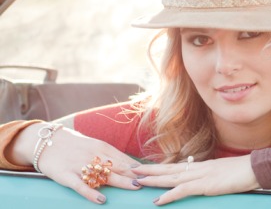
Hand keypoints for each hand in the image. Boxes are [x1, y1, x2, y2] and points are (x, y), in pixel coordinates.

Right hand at [12, 123, 141, 203]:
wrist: (47, 142)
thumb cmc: (75, 145)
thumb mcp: (95, 146)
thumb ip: (111, 156)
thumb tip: (131, 166)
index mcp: (102, 147)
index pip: (124, 159)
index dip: (138, 167)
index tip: (153, 173)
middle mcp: (94, 155)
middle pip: (118, 166)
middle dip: (135, 174)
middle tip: (151, 180)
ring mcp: (80, 166)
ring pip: (104, 175)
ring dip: (121, 181)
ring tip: (135, 187)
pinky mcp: (67, 176)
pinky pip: (81, 186)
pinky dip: (91, 193)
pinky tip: (102, 199)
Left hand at [132, 155, 259, 204]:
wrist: (254, 167)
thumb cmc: (242, 171)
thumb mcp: (223, 173)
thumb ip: (210, 175)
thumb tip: (203, 180)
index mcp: (202, 166)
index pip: (176, 166)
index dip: (159, 168)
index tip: (145, 168)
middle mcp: (198, 168)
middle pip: (169, 169)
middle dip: (149, 170)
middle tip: (131, 170)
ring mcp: (201, 175)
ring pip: (171, 177)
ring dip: (153, 180)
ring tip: (137, 180)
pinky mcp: (206, 185)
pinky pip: (183, 190)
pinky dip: (169, 195)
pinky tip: (158, 200)